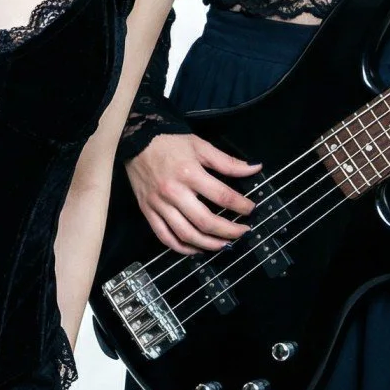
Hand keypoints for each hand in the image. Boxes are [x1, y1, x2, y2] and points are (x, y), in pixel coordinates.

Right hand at [124, 132, 260, 253]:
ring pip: (186, 234)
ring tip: (224, 245)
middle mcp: (174, 192)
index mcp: (189, 173)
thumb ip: (227, 161)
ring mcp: (159, 204)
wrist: (134, 140)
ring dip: (209, 244)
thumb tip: (254, 168)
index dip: (241, 206)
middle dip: (229, 231)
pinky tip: (196, 249)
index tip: (251, 209)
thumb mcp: (200, 146)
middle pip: (206, 221)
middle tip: (243, 232)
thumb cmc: (169, 141)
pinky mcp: (148, 211)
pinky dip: (181, 248)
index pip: (222, 196)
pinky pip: (165, 237)